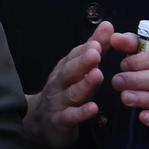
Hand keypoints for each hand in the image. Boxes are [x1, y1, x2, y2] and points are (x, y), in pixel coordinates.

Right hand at [25, 21, 112, 148]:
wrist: (40, 123)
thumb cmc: (64, 92)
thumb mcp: (77, 70)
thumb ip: (93, 48)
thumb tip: (108, 26)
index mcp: (65, 69)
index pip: (74, 56)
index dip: (85, 48)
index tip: (98, 41)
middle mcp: (60, 83)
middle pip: (70, 71)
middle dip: (82, 62)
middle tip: (95, 53)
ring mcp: (59, 102)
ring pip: (72, 92)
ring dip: (84, 84)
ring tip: (97, 75)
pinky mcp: (60, 122)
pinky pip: (70, 116)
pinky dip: (81, 113)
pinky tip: (93, 108)